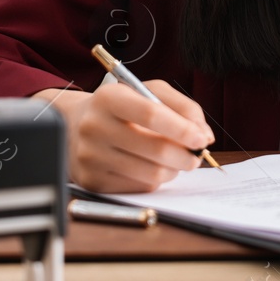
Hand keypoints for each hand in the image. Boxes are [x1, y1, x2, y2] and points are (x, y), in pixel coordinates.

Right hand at [35, 80, 214, 191]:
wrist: (75, 126)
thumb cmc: (121, 108)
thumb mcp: (148, 93)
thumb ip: (182, 107)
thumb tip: (204, 136)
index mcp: (109, 98)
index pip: (150, 114)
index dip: (182, 129)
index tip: (201, 138)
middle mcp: (95, 126)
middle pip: (154, 148)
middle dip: (185, 156)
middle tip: (196, 156)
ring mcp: (91, 156)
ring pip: (150, 173)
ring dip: (173, 170)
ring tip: (177, 161)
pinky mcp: (92, 181)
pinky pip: (138, 187)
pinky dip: (155, 180)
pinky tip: (153, 167)